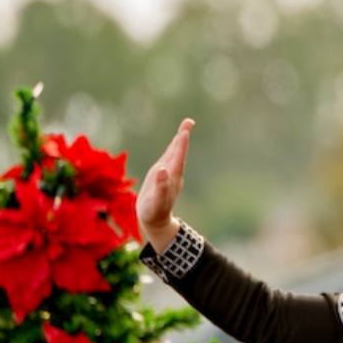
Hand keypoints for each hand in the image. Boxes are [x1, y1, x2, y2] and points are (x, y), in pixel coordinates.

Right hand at [137, 119, 192, 252]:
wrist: (155, 220)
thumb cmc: (153, 212)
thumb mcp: (156, 201)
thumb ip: (160, 186)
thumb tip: (162, 171)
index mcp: (172, 177)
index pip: (178, 158)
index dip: (181, 145)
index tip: (185, 132)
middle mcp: (173, 173)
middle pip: (179, 152)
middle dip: (183, 137)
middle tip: (189, 121)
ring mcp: (168, 173)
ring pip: (175, 153)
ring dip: (179, 140)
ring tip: (185, 127)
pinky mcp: (163, 175)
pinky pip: (169, 158)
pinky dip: (172, 148)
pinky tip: (175, 142)